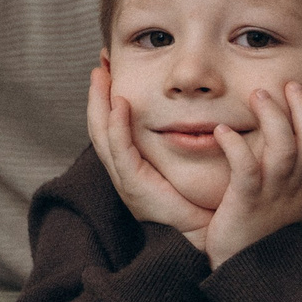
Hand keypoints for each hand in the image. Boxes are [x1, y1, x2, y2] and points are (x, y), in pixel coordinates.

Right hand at [87, 63, 212, 243]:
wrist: (204, 237)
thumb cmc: (200, 203)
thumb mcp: (187, 165)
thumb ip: (186, 140)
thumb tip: (199, 110)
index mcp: (133, 167)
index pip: (112, 126)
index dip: (107, 98)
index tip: (110, 70)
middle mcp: (124, 172)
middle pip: (99, 126)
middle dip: (97, 94)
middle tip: (100, 64)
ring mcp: (126, 180)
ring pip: (102, 135)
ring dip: (99, 103)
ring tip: (101, 75)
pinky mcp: (135, 187)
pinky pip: (121, 152)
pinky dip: (117, 126)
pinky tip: (120, 104)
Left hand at [203, 82, 301, 265]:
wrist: (248, 276)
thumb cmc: (262, 234)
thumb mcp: (288, 203)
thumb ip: (294, 174)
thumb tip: (296, 143)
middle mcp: (295, 190)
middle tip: (290, 84)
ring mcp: (272, 196)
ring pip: (284, 150)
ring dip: (273, 118)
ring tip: (258, 95)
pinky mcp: (246, 204)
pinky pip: (246, 170)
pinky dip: (236, 146)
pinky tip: (222, 131)